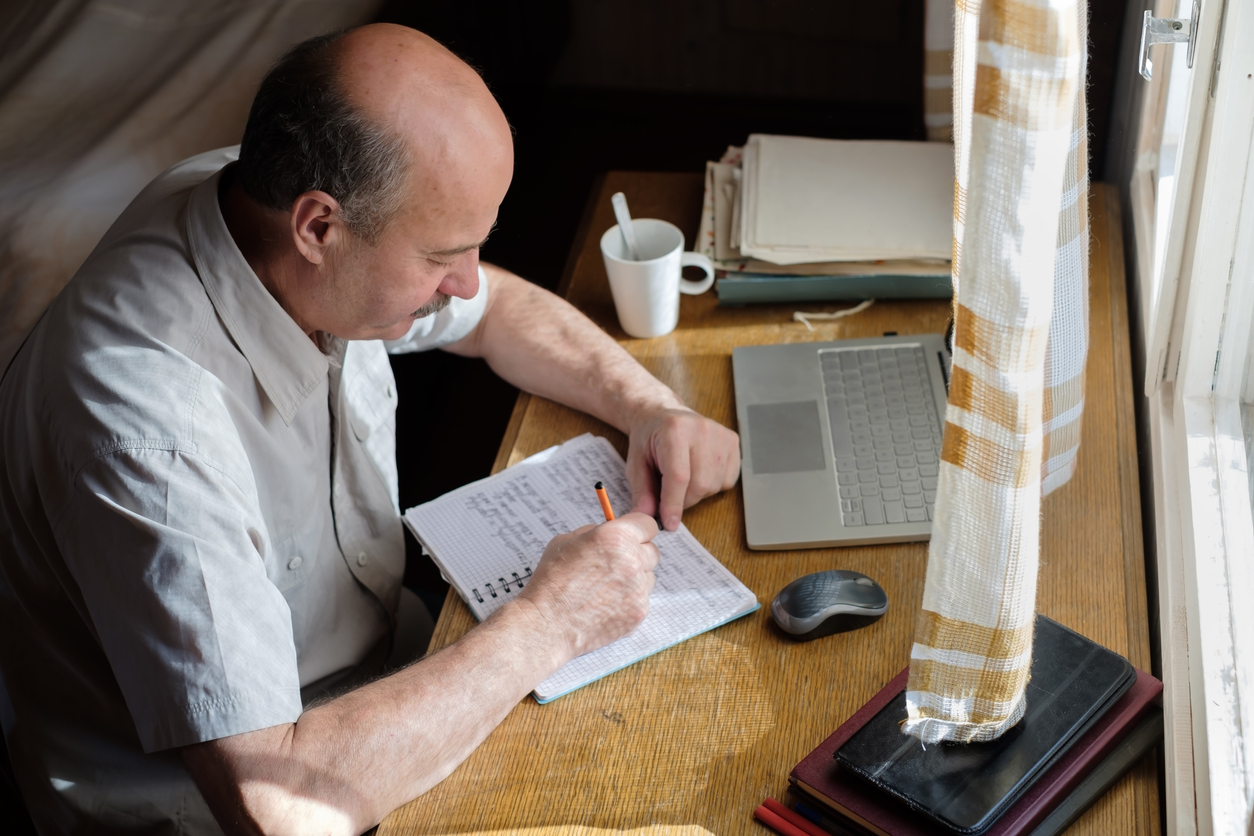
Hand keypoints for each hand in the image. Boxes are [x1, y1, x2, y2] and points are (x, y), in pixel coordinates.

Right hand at [517, 513, 659, 658]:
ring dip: (635, 578)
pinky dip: (630, 600)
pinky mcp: (639, 611)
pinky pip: (643, 598)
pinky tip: (607, 603)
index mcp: (616, 537)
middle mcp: (632, 560)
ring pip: (649, 576)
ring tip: (606, 587)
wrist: (547, 624)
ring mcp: (638, 588)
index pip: (648, 524)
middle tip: (615, 563)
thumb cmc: (552, 582)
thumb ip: (597, 532)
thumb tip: (613, 531)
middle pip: (652, 551)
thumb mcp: (567, 541)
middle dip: (637, 554)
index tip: (630, 536)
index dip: (637, 530)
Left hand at [625, 407, 739, 530]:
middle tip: (669, 495)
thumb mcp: (636, 463)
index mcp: (674, 430)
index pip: (679, 476)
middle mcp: (702, 429)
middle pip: (699, 485)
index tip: (669, 523)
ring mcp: (720, 435)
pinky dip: (712, 485)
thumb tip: (646, 516)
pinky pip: (727, 481)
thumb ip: (641, 491)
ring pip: (713, 486)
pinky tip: (698, 471)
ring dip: (696, 493)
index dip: (673, 504)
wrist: (662, 414)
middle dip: (683, 501)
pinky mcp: (732, 441)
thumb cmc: (649, 439)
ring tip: (683, 478)